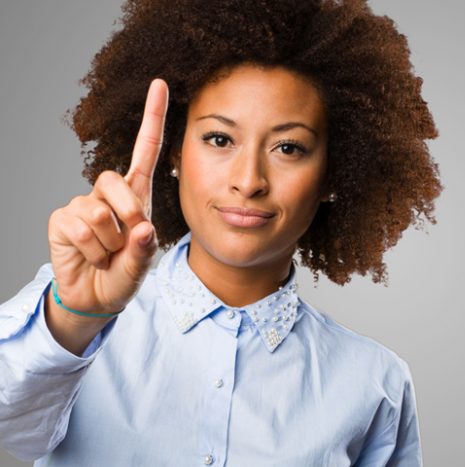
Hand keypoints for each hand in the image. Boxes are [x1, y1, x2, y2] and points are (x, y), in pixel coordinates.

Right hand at [47, 79, 168, 315]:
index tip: (160, 83)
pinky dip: (91, 250)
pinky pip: (81, 228)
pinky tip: (90, 256)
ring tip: (107, 254)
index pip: (147, 150)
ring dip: (109, 243)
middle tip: (128, 241)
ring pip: (99, 213)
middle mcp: (108, 193)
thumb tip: (143, 229)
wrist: (97, 297)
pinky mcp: (62, 219)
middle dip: (128, 215)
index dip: (154, 117)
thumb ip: (146, 248)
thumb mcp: (143, 261)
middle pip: (115, 181)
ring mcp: (82, 204)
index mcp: (136, 194)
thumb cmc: (124, 273)